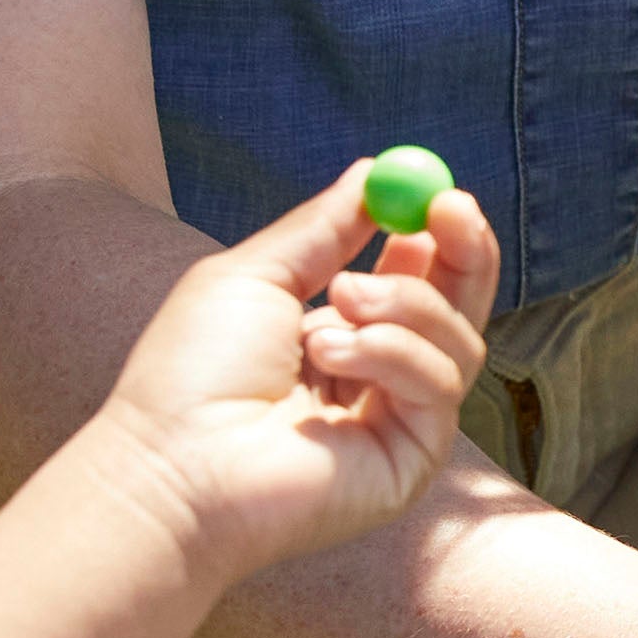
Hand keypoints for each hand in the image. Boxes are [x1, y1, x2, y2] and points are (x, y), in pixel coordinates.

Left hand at [87, 164, 501, 588]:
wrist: (174, 464)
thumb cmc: (191, 374)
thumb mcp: (255, 276)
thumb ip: (322, 228)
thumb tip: (372, 173)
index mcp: (338, 337)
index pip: (416, 282)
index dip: (437, 237)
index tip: (440, 193)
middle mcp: (376, 381)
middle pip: (458, 312)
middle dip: (463, 255)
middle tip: (452, 209)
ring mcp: (399, 423)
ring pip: (455, 342)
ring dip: (400, 306)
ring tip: (329, 311)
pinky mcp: (413, 459)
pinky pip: (439, 384)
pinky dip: (391, 355)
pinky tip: (328, 357)